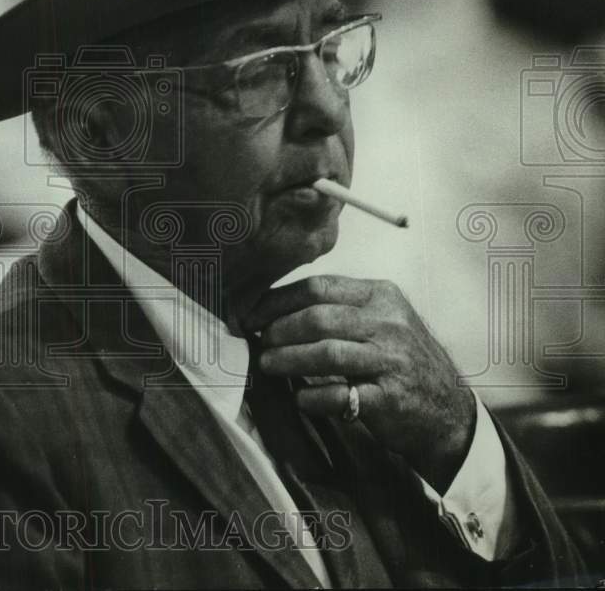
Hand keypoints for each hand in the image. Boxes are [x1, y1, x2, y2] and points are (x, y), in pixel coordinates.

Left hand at [244, 275, 475, 491]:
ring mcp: (392, 360)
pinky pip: (341, 395)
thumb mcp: (381, 321)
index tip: (252, 312)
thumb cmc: (400, 361)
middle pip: (318, 317)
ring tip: (267, 365)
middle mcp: (389, 324)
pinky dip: (313, 397)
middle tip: (259, 341)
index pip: (319, 287)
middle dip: (279, 329)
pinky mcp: (390, 398)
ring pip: (326, 353)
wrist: (448, 411)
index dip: (278, 300)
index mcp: (381, 296)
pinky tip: (299, 399)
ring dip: (288, 359)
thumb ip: (339, 309)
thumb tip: (275, 308)